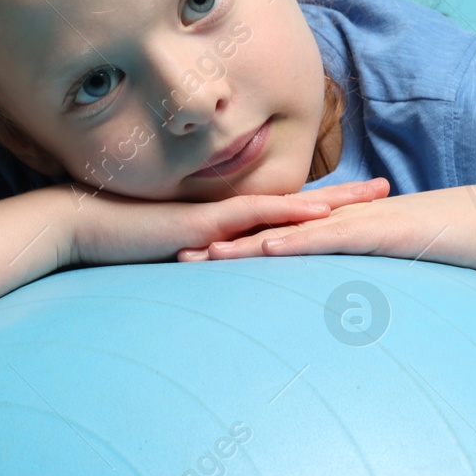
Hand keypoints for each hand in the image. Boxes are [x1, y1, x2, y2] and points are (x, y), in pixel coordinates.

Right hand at [64, 178, 392, 267]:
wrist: (84, 226)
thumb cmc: (122, 245)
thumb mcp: (173, 262)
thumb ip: (200, 268)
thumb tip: (216, 285)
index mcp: (230, 221)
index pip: (289, 214)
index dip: (327, 208)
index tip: (364, 205)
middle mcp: (233, 212)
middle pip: (302, 203)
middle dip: (348, 198)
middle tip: (391, 190)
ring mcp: (223, 213)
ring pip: (291, 206)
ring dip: (335, 202)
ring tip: (376, 197)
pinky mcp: (208, 222)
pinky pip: (259, 217)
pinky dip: (293, 217)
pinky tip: (324, 217)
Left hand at [179, 182, 475, 276]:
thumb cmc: (448, 247)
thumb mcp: (395, 268)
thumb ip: (367, 280)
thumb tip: (345, 309)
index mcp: (340, 231)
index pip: (277, 237)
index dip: (236, 246)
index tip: (197, 259)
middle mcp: (340, 222)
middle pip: (270, 231)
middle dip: (224, 243)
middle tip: (176, 255)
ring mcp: (357, 223)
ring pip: (290, 233)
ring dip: (245, 244)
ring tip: (203, 254)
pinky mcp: (379, 231)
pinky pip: (330, 238)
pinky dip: (296, 244)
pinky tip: (267, 250)